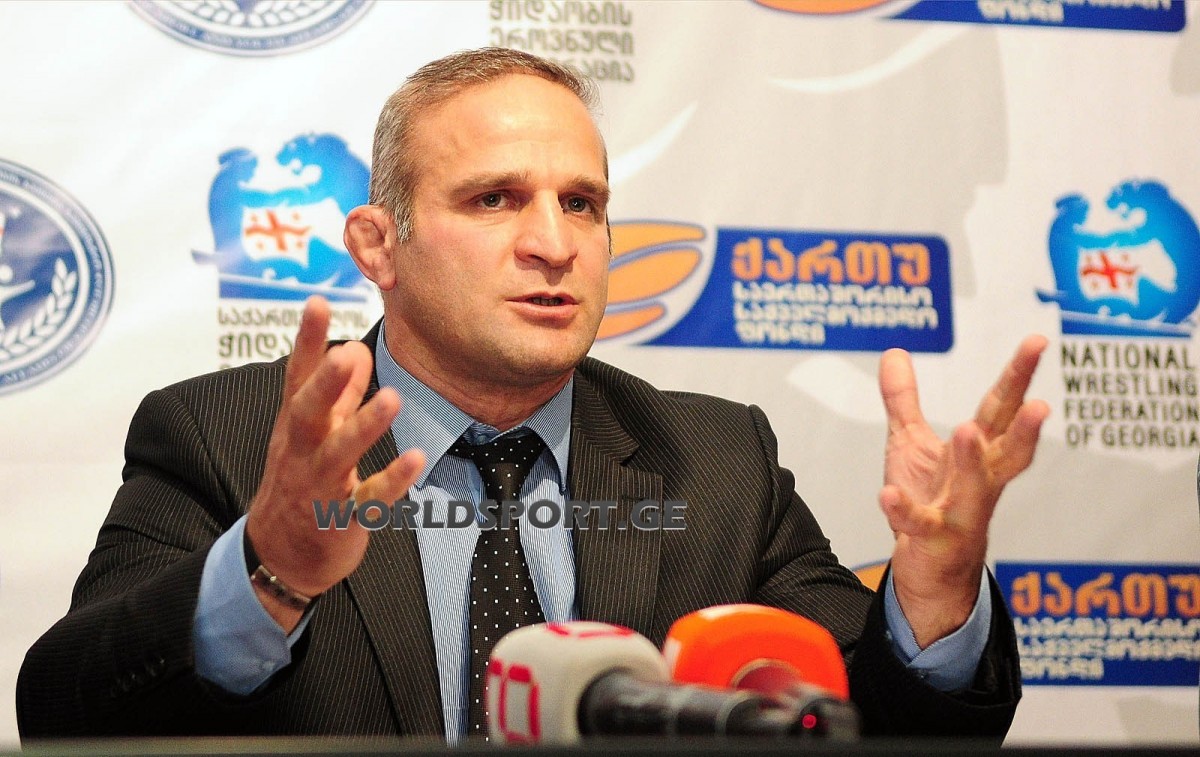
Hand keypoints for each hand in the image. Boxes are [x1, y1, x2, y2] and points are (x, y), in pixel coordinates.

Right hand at [245, 297, 423, 629]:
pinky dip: (391, 481)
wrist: (279, 556)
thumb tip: (356, 347)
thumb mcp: (314, 433)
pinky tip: (416, 461)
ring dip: (364, 428)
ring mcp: (319, 486)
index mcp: (296, 426)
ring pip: (338, 454)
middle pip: (308, 412)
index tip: (318, 303)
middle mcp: (302, 452)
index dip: (308, 341)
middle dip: (326, 383)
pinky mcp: (341, 519)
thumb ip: (338, 392)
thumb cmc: (300, 481)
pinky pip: (367, 500)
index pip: (298, 376)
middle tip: (346, 352)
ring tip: (391, 400)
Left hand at [878, 336, 1048, 646]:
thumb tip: (895, 352)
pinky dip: (904, 510)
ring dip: (973, 461)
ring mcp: (961, 514)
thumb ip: (904, 400)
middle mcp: (980, 483)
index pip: (1001, 409)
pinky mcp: (933, 541)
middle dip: (1023, 425)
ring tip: (968, 431)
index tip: (1038, 341)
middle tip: (1040, 401)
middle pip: (1006, 449)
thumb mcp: (910, 444)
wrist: (929, 573)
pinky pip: (920, 525)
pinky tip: (887, 494)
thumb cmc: (928, 501)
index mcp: (979, 454)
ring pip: (975, 489)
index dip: (1019, 375)